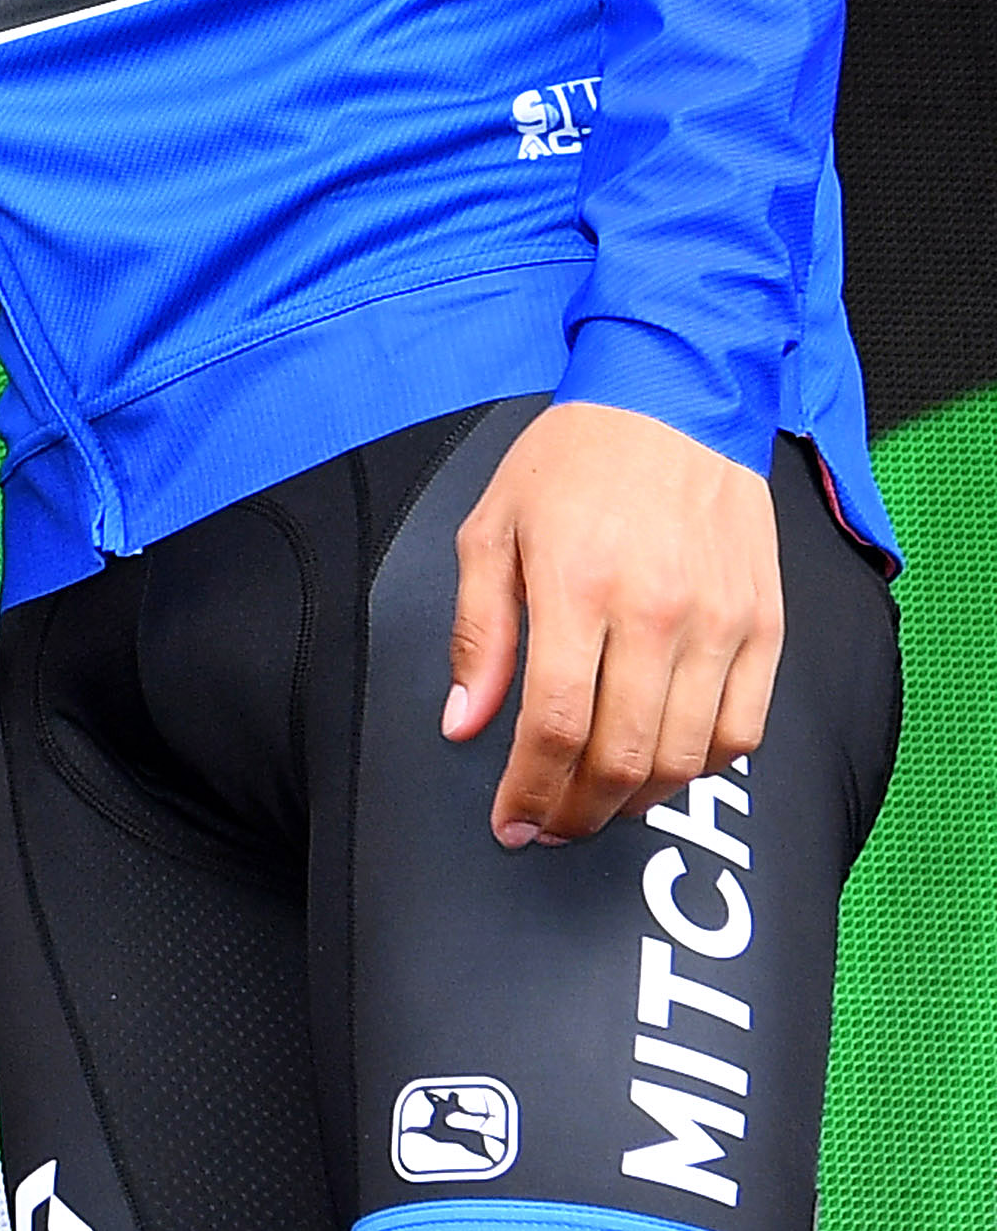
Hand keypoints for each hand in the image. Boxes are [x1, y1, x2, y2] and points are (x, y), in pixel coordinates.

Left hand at [444, 399, 782, 847]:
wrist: (674, 402)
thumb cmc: (572, 463)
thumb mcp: (492, 531)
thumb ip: (479, 633)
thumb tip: (464, 722)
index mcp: (577, 587)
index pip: (552, 724)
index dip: (528, 791)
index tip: (510, 824)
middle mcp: (657, 611)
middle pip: (623, 755)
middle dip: (577, 812)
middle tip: (548, 828)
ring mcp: (721, 622)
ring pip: (687, 755)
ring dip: (638, 801)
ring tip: (597, 806)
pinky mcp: (766, 624)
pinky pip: (744, 728)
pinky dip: (705, 765)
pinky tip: (665, 768)